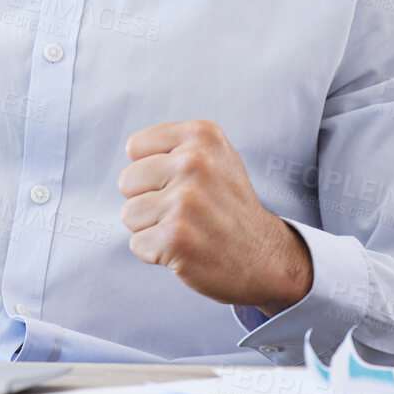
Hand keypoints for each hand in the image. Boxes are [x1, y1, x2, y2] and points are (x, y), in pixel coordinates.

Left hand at [119, 119, 313, 315]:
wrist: (266, 258)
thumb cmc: (229, 207)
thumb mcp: (215, 157)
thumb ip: (175, 146)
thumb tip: (130, 150)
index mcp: (202, 135)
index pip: (135, 148)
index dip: (152, 171)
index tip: (183, 184)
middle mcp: (194, 162)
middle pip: (127, 181)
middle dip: (149, 200)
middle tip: (186, 212)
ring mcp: (185, 200)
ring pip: (129, 214)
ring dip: (152, 228)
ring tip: (188, 229)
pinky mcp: (176, 237)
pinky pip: (137, 243)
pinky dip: (156, 253)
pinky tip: (187, 249)